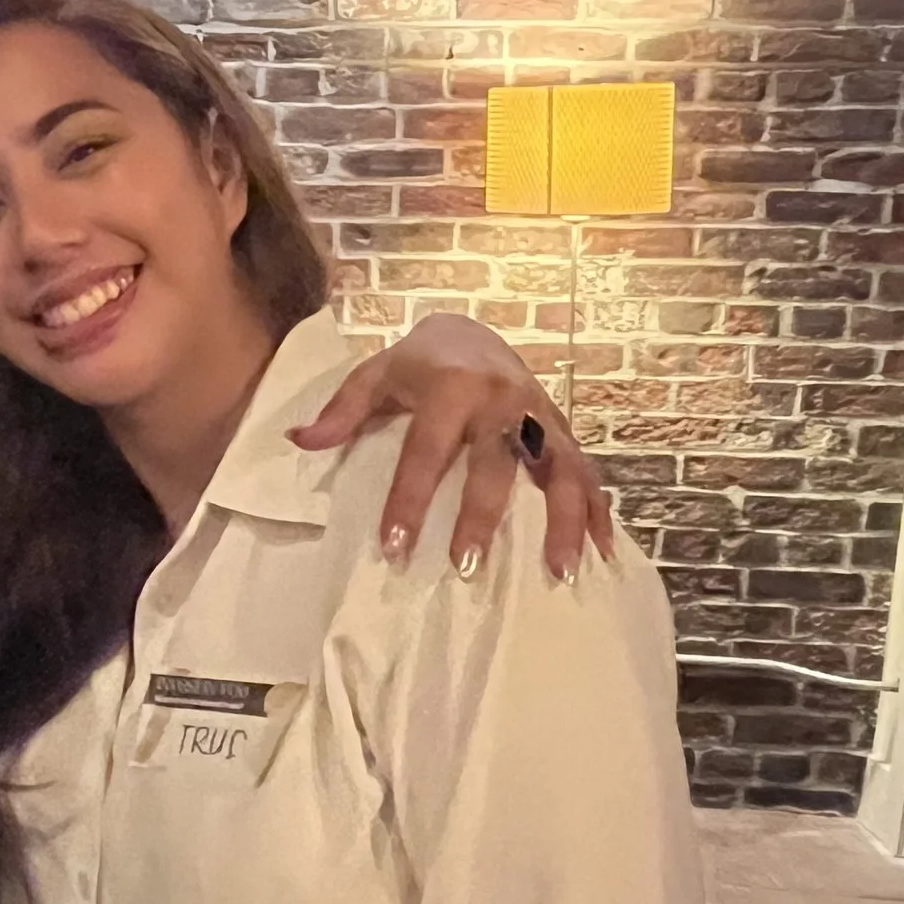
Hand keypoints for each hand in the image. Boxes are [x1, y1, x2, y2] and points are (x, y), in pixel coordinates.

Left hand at [291, 313, 611, 582]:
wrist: (472, 331)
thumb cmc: (416, 364)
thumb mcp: (374, 375)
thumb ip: (342, 410)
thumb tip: (301, 441)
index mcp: (452, 386)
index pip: (427, 449)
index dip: (409, 498)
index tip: (394, 545)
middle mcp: (502, 400)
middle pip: (494, 465)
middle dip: (481, 517)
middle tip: (466, 567)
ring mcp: (538, 416)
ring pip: (559, 469)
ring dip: (565, 520)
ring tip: (561, 572)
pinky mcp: (562, 430)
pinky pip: (587, 472)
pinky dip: (599, 512)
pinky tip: (602, 555)